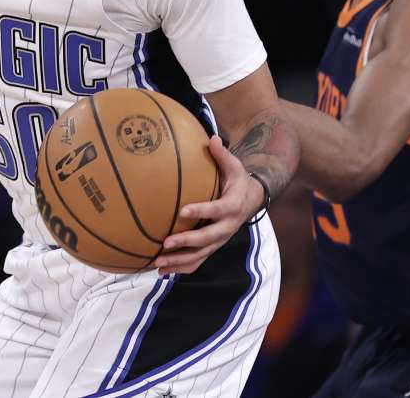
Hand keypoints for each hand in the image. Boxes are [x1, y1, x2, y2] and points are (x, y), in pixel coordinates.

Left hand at [154, 136, 264, 274]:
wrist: (251, 201)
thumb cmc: (237, 180)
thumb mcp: (235, 166)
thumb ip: (223, 154)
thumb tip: (212, 138)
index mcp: (232, 206)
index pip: (217, 210)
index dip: (201, 211)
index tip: (183, 211)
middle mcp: (228, 227)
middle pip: (208, 239)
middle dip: (187, 242)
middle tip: (166, 243)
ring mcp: (220, 240)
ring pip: (201, 255)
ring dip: (180, 261)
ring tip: (158, 263)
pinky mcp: (213, 247)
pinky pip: (197, 261)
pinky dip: (181, 268)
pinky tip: (161, 272)